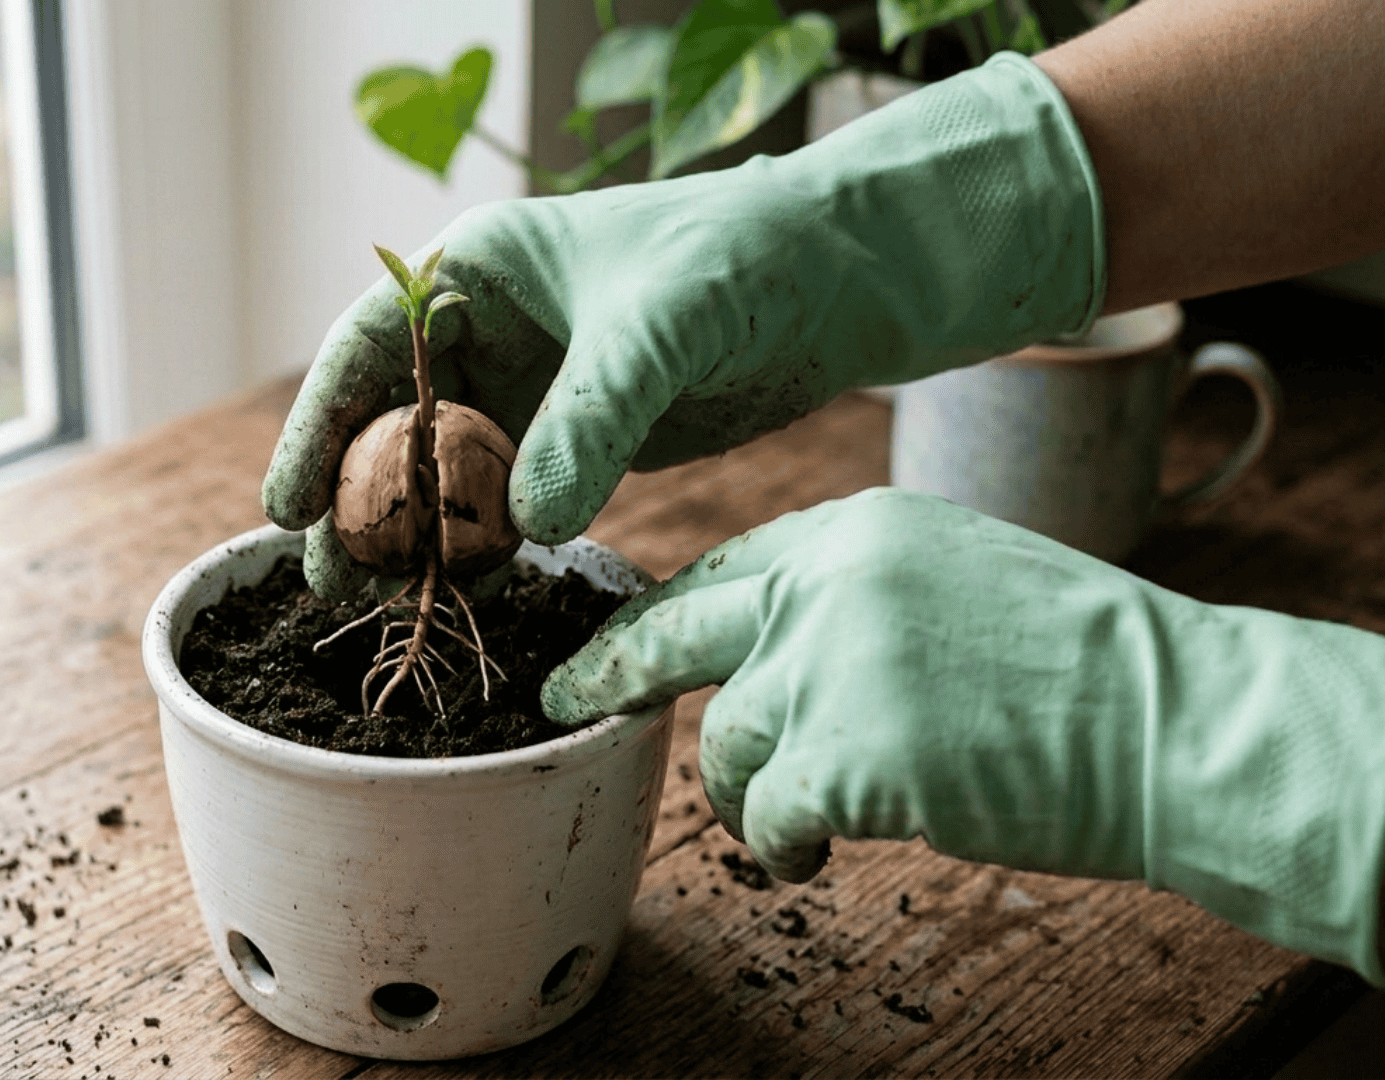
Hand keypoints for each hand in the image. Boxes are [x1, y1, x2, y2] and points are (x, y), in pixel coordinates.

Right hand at [265, 54, 1104, 600]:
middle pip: (391, 418)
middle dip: (353, 497)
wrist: (839, 280)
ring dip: (411, 533)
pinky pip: (510, 497)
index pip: (368, 347)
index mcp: (480, 267)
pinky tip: (462, 590)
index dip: (319, 425)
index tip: (289, 506)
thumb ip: (591, 418)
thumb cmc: (743, 259)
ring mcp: (535, 387)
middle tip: (324, 579)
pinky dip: (482, 543)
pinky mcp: (582, 438)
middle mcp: (491, 327)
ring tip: (373, 599)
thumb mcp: (659, 327)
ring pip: (446, 468)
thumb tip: (528, 522)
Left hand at [543, 489, 1384, 983]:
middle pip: (676, 628)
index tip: (620, 640)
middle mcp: (828, 582)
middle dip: (609, 669)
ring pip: (720, 740)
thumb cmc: (1085, 666)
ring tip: (785, 826)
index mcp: (858, 529)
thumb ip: (857, 596)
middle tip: (570, 699)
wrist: (1175, 721)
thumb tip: (769, 648)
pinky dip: (778, 845)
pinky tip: (811, 856)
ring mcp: (831, 664)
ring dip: (741, 794)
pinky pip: (765, 813)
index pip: (728, 569)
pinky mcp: (846, 753)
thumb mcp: (956, 576)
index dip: (668, 613)